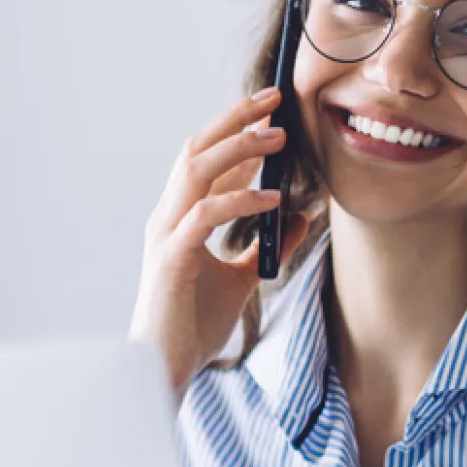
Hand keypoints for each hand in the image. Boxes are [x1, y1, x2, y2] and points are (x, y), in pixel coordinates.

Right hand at [129, 87, 309, 393]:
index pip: (207, 160)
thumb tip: (300, 217)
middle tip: (276, 100)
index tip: (273, 111)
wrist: (166, 366)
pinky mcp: (171, 258)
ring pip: (196, 170)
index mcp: (180, 217)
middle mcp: (168, 216)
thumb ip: (266, 246)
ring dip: (239, 148)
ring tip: (278, 136)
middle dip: (235, 120)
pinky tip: (272, 198)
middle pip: (197, 149)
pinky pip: (205, 216)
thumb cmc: (195, 323)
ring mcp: (166, 234)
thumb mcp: (243, 278)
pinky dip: (239, 200)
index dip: (238, 131)